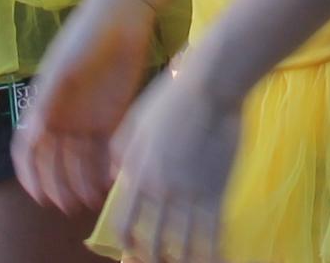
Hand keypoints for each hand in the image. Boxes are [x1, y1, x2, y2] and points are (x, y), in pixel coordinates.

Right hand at [13, 0, 161, 217]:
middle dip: (58, 185)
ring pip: (79, 162)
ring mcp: (87, 118)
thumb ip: (48, 100)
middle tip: (69, 205)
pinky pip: (104, 150)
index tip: (38, 195)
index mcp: (43, 106)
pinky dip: (104, 168)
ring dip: (81, 182)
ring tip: (91, 199)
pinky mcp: (112, 116)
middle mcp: (63, 117)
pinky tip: (109, 181)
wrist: (122, 14)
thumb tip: (33, 134)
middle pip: (54, 163)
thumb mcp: (63, 68)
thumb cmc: (84, 36)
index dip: (30, 175)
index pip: (28, 150)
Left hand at [99, 63, 239, 262]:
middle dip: (153, 257)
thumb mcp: (133, 123)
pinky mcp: (218, 190)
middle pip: (152, 240)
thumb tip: (111, 180)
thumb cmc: (170, 98)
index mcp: (136, 175)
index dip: (126, 242)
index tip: (131, 250)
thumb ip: (119, 155)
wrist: (211, 84)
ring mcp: (190, 193)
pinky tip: (217, 259)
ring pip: (184, 242)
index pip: (124, 222)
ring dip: (184, 259)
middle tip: (158, 261)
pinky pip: (214, 231)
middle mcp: (160, 191)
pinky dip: (214, 251)